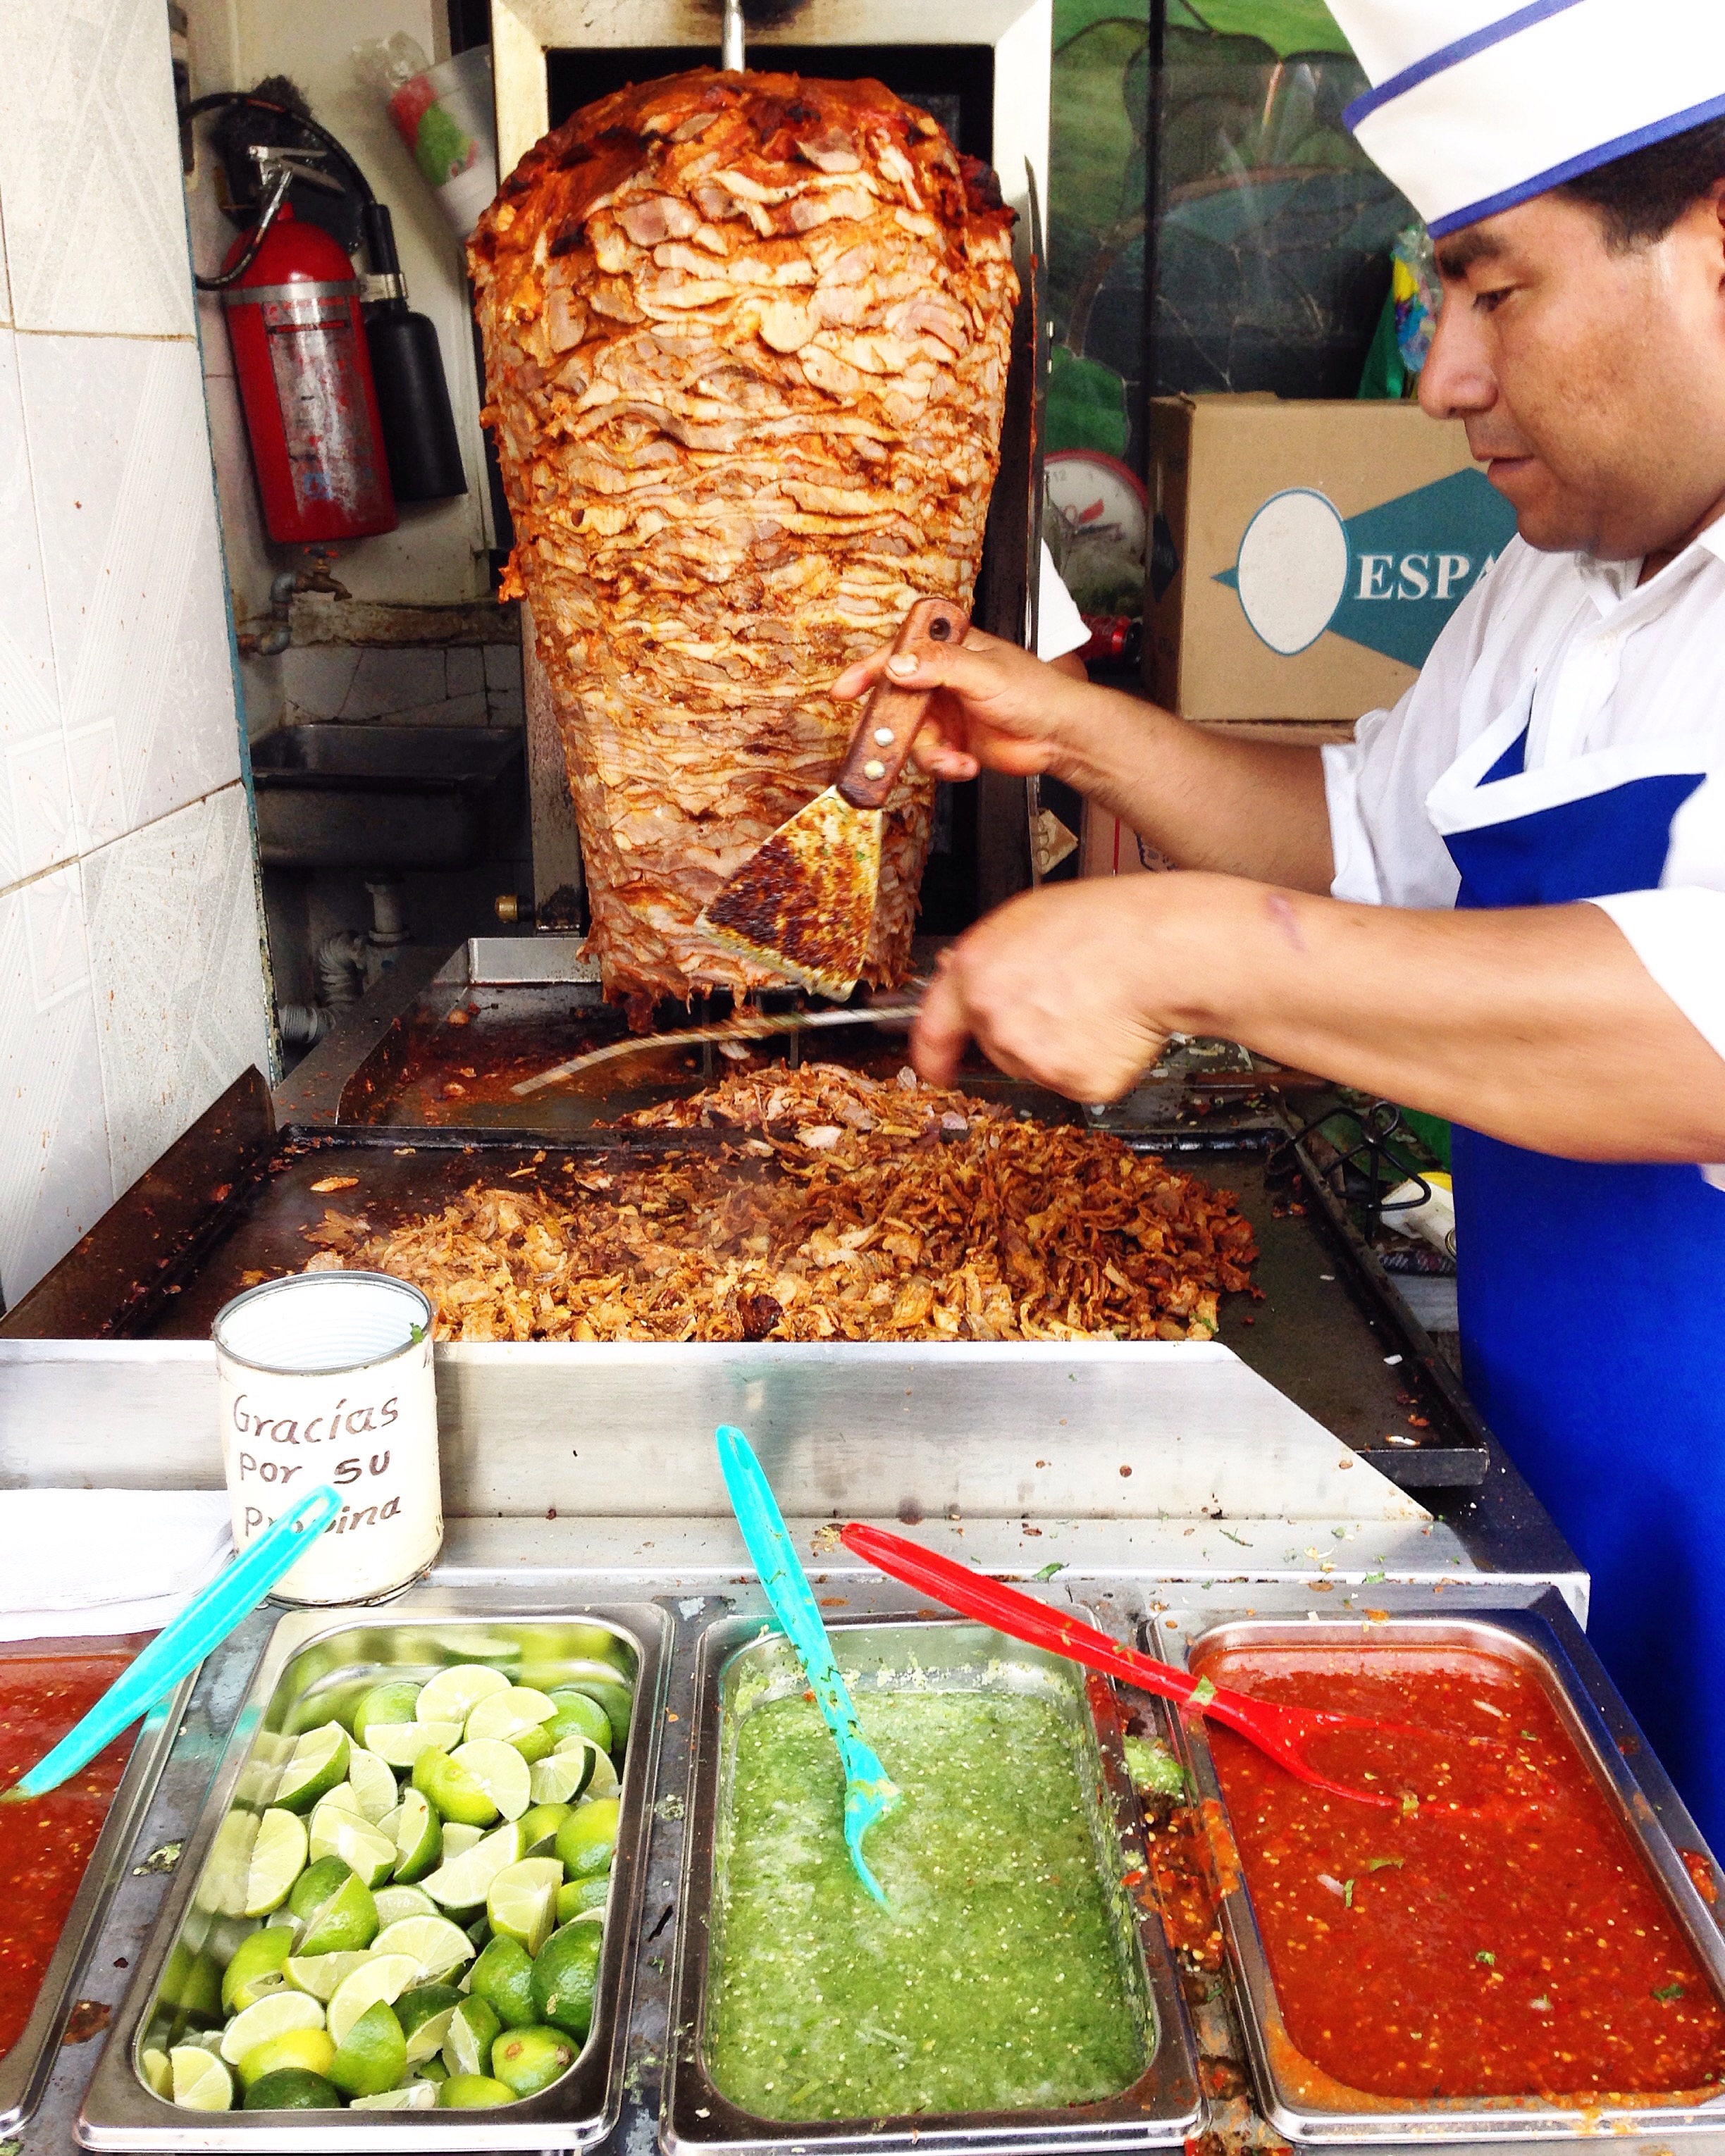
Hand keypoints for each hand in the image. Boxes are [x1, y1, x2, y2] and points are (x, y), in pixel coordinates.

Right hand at [831, 625, 1089, 780]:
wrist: (1060, 735)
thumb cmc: (1036, 691)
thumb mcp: (984, 672)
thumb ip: (939, 666)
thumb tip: (898, 667)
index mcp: (950, 650)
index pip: (899, 653)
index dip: (868, 671)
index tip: (844, 690)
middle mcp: (942, 680)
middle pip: (896, 701)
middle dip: (891, 727)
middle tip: (884, 743)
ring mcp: (947, 714)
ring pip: (910, 737)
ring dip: (928, 753)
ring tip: (951, 758)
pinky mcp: (953, 743)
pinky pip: (930, 758)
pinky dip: (945, 765)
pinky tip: (966, 763)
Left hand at [913, 876, 1227, 1101]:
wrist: (1161, 949)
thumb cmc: (1107, 923)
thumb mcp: (1028, 918)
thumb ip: (991, 958)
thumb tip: (976, 981)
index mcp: (976, 973)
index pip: (933, 1030)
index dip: (933, 1055)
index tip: (937, 1068)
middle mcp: (995, 1020)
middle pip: (997, 1047)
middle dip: (1024, 1032)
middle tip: (1067, 999)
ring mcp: (1033, 1057)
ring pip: (1038, 1066)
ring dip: (1061, 1046)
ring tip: (1096, 1004)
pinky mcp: (1075, 1082)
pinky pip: (1079, 1080)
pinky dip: (1098, 1062)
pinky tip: (1113, 1027)